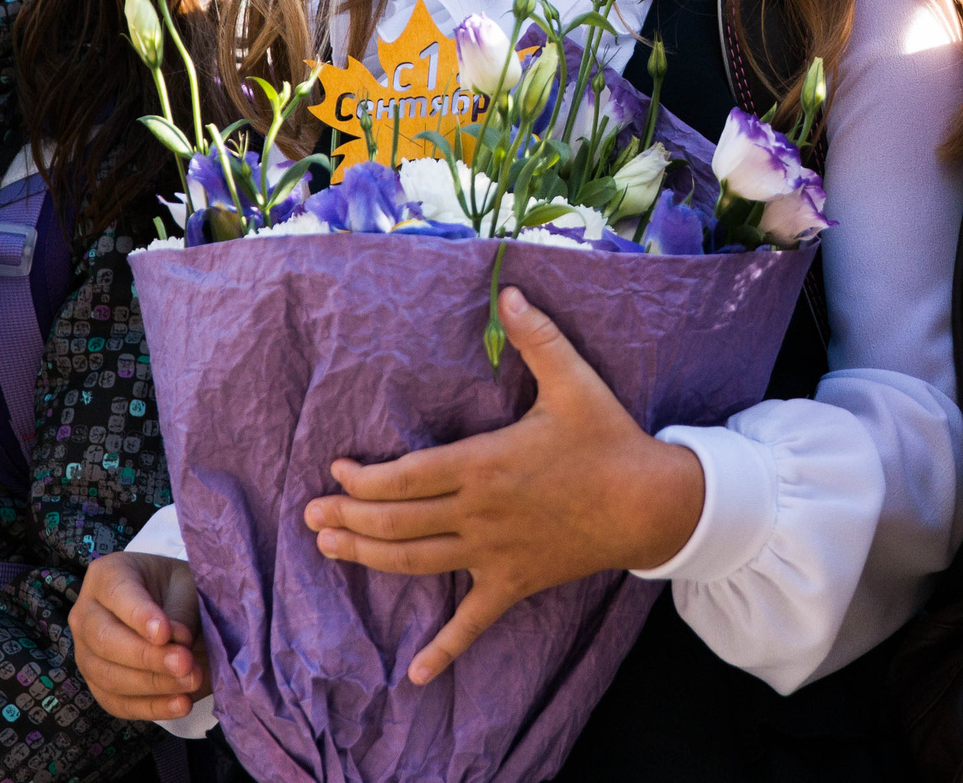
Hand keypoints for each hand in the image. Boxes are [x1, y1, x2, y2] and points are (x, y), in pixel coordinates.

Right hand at [68, 551, 208, 721]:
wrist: (177, 609)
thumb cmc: (180, 589)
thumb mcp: (187, 585)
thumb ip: (180, 611)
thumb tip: (176, 644)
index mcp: (106, 575)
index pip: (116, 594)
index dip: (139, 616)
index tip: (165, 633)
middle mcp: (85, 613)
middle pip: (104, 640)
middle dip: (147, 656)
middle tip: (185, 662)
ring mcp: (86, 653)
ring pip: (108, 676)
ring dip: (152, 684)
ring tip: (191, 680)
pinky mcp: (98, 685)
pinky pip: (118, 703)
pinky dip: (151, 707)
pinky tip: (181, 704)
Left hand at [304, 287, 704, 685]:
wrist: (651, 503)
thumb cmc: (608, 440)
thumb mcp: (573, 380)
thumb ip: (536, 337)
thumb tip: (509, 288)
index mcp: (484, 464)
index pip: (405, 478)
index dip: (363, 479)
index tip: (337, 469)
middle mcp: (479, 514)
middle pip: (397, 523)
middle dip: (347, 519)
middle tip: (310, 516)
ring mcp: (493, 554)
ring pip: (416, 564)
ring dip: (367, 559)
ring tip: (329, 550)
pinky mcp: (514, 582)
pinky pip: (473, 623)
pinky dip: (443, 651)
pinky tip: (415, 675)